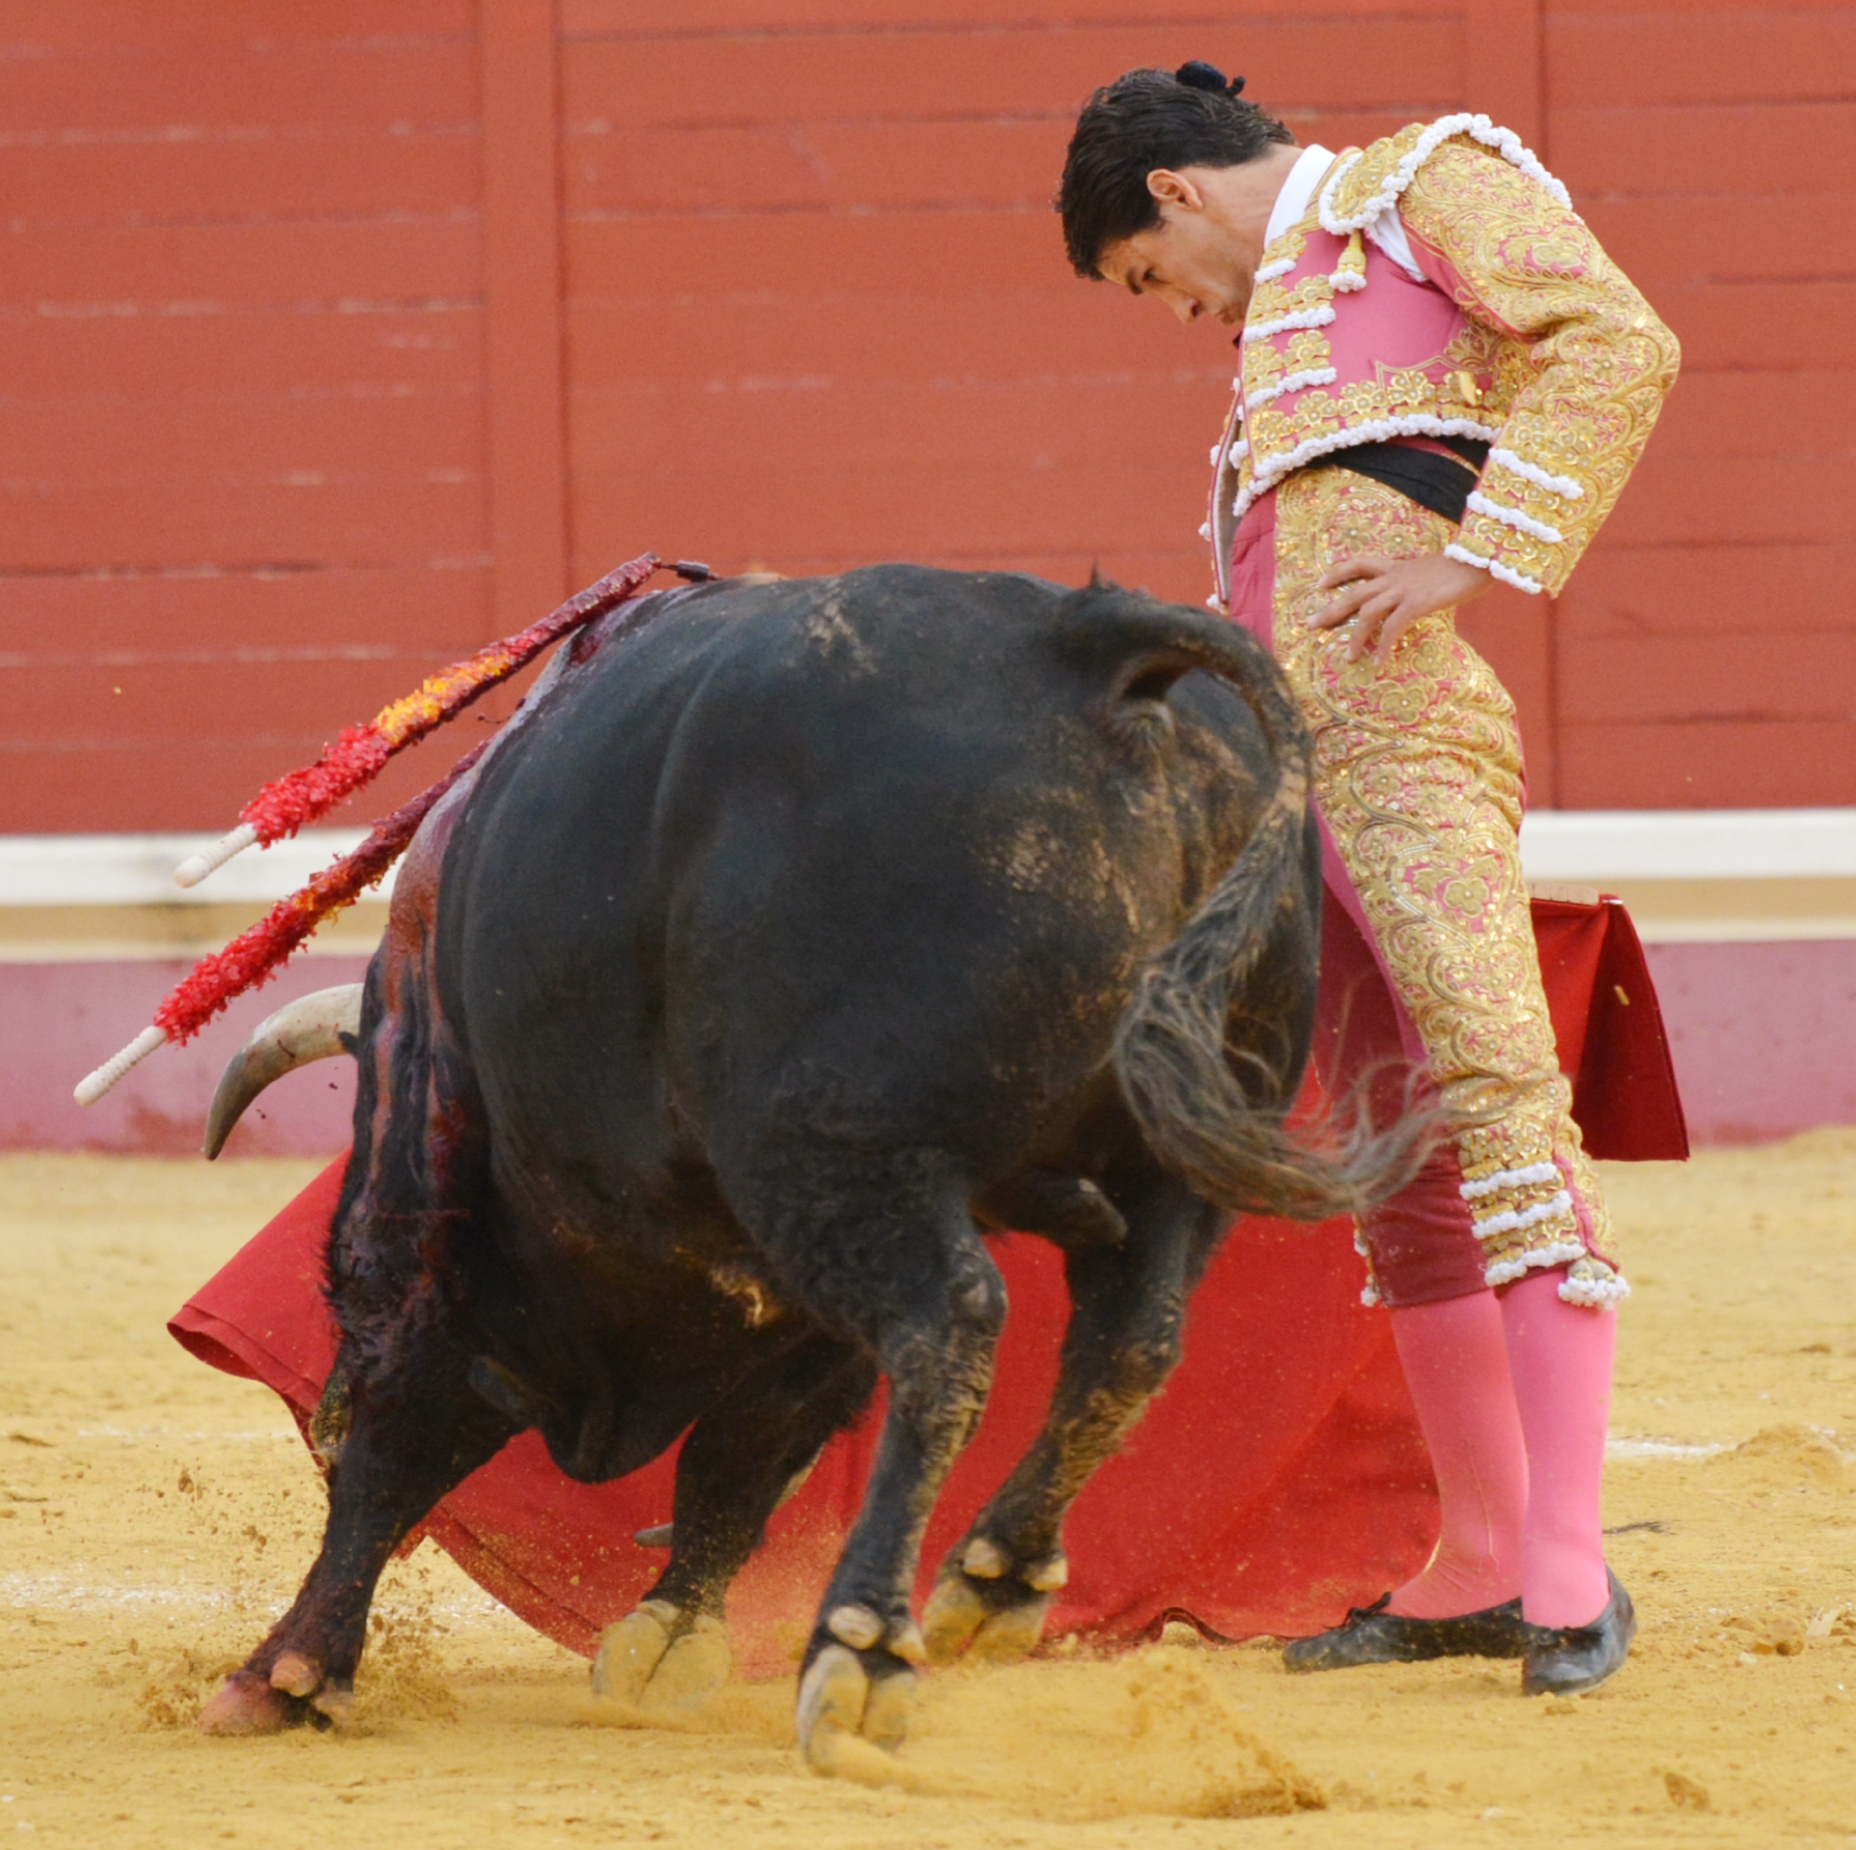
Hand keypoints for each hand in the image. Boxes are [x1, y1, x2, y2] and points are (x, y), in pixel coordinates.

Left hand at [1308, 553, 1491, 663]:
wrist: (1480, 559)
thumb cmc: (1461, 568)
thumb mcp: (1430, 571)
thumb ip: (1415, 582)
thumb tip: (1412, 598)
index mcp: (1396, 567)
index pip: (1359, 563)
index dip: (1338, 572)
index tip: (1320, 583)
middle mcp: (1394, 577)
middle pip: (1354, 592)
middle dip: (1331, 609)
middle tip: (1310, 625)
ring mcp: (1403, 590)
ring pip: (1367, 613)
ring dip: (1355, 637)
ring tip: (1347, 658)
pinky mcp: (1416, 603)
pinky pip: (1392, 629)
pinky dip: (1383, 647)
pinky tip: (1379, 663)